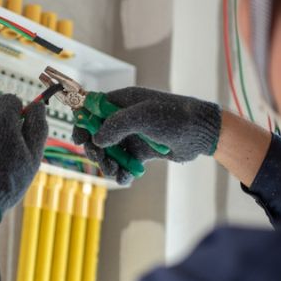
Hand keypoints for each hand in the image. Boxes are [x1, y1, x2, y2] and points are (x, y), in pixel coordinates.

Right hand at [73, 87, 220, 183]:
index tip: (79, 139)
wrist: (201, 133)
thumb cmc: (174, 117)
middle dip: (96, 149)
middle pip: (98, 134)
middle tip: (100, 160)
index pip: (92, 109)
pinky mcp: (143, 151)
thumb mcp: (143, 116)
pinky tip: (126, 178)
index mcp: (122, 101)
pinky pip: (125, 162)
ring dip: (108, 163)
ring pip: (110, 151)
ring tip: (115, 171)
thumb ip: (116, 125)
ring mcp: (133, 135)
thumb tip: (97, 140)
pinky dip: (123, 172)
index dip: (83, 123)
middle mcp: (125, 118)